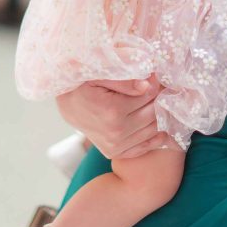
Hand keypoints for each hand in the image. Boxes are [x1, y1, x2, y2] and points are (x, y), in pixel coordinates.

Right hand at [55, 76, 169, 158]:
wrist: (68, 103)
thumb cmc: (82, 83)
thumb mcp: (99, 73)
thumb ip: (124, 78)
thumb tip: (147, 85)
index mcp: (113, 110)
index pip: (149, 95)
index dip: (154, 83)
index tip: (153, 74)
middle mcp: (116, 132)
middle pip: (153, 113)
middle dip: (158, 98)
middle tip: (156, 87)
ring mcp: (115, 145)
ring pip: (153, 129)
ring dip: (158, 114)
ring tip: (152, 100)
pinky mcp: (114, 152)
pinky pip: (145, 146)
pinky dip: (155, 136)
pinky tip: (153, 122)